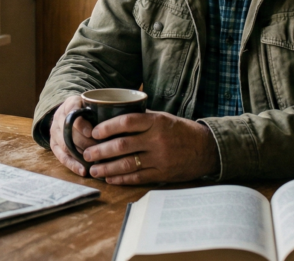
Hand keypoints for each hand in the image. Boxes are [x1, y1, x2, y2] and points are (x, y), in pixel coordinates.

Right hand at [48, 95, 96, 176]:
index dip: (81, 124)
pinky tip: (83, 171)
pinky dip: (73, 165)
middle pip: (69, 133)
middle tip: (100, 150)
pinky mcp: (54, 146)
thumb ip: (100, 108)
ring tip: (94, 161)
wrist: (69, 113)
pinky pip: (62, 157)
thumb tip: (116, 118)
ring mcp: (54, 133)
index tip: (92, 132)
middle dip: (85, 143)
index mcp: (69, 104)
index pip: (72, 112)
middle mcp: (58, 118)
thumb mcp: (92, 103)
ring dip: (80, 155)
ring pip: (66, 146)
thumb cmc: (86, 109)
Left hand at [82, 111, 219, 184]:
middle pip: (123, 145)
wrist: (206, 148)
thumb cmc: (180, 130)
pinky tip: (110, 178)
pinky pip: (138, 177)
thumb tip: (113, 116)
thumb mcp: (163, 118)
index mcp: (156, 122)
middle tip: (87, 154)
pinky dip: (122, 178)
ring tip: (94, 169)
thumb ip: (142, 118)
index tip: (94, 132)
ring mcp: (160, 158)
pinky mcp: (163, 173)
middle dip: (101, 151)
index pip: (127, 122)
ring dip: (107, 167)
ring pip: (128, 163)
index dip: (107, 127)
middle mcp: (157, 139)